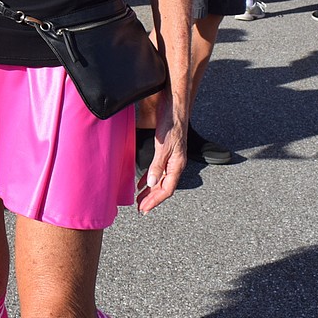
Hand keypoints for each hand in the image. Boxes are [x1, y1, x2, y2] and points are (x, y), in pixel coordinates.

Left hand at [136, 98, 186, 213]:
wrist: (174, 107)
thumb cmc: (172, 125)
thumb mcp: (163, 147)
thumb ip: (157, 166)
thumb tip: (152, 184)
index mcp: (177, 165)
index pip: (166, 190)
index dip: (155, 200)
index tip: (144, 209)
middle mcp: (175, 164)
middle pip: (163, 187)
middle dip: (151, 199)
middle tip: (140, 209)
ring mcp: (170, 159)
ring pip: (160, 180)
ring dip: (150, 191)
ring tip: (140, 200)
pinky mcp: (165, 152)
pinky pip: (157, 171)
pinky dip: (148, 178)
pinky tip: (141, 183)